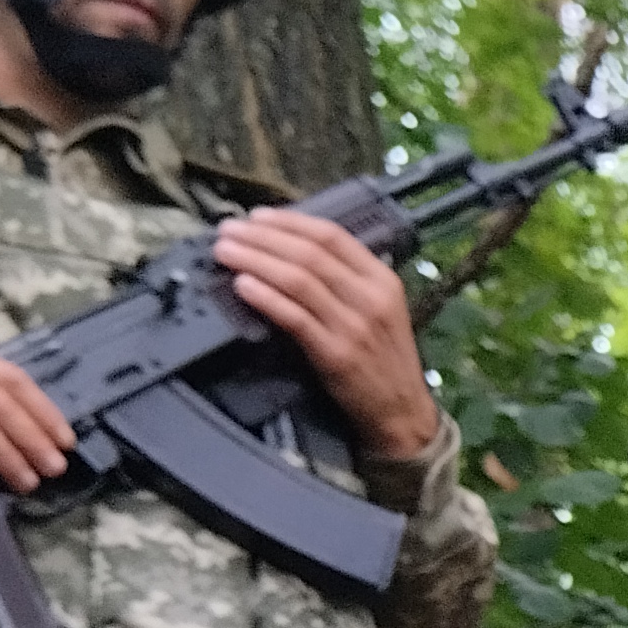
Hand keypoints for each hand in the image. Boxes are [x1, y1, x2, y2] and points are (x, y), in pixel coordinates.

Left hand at [212, 207, 441, 464]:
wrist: (401, 412)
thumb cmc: (383, 359)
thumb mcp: (380, 309)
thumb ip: (347, 280)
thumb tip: (291, 250)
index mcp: (382, 279)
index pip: (332, 236)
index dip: (289, 221)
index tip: (256, 216)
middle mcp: (370, 298)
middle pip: (309, 254)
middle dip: (262, 237)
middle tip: (228, 230)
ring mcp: (354, 326)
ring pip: (298, 280)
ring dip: (255, 260)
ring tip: (225, 252)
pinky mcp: (336, 355)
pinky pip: (295, 318)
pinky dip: (266, 297)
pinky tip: (243, 285)